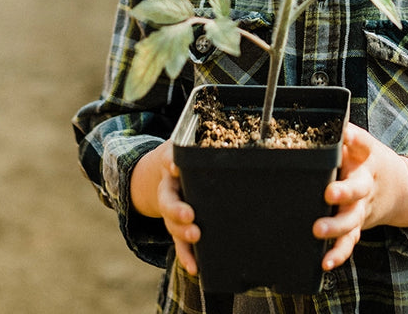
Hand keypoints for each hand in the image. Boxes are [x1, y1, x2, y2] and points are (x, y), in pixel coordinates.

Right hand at [132, 142, 200, 274]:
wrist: (168, 170)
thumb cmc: (186, 156)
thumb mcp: (190, 143)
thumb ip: (207, 142)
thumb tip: (239, 139)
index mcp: (171, 165)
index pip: (169, 161)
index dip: (172, 164)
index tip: (177, 168)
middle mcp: (169, 188)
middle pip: (169, 200)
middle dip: (177, 209)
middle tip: (189, 215)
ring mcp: (171, 210)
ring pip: (172, 224)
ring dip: (182, 232)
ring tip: (195, 236)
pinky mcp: (178, 227)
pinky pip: (180, 243)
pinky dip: (187, 255)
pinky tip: (194, 267)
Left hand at [313, 124, 407, 270]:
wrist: (398, 187)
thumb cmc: (368, 161)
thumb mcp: (361, 144)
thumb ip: (344, 135)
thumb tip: (325, 118)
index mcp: (366, 159)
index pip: (362, 144)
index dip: (354, 139)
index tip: (345, 135)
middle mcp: (365, 184)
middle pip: (357, 188)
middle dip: (344, 192)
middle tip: (329, 193)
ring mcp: (362, 208)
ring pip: (352, 220)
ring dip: (336, 227)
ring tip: (318, 231)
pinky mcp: (358, 226)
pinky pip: (349, 242)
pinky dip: (339, 254)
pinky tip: (325, 263)